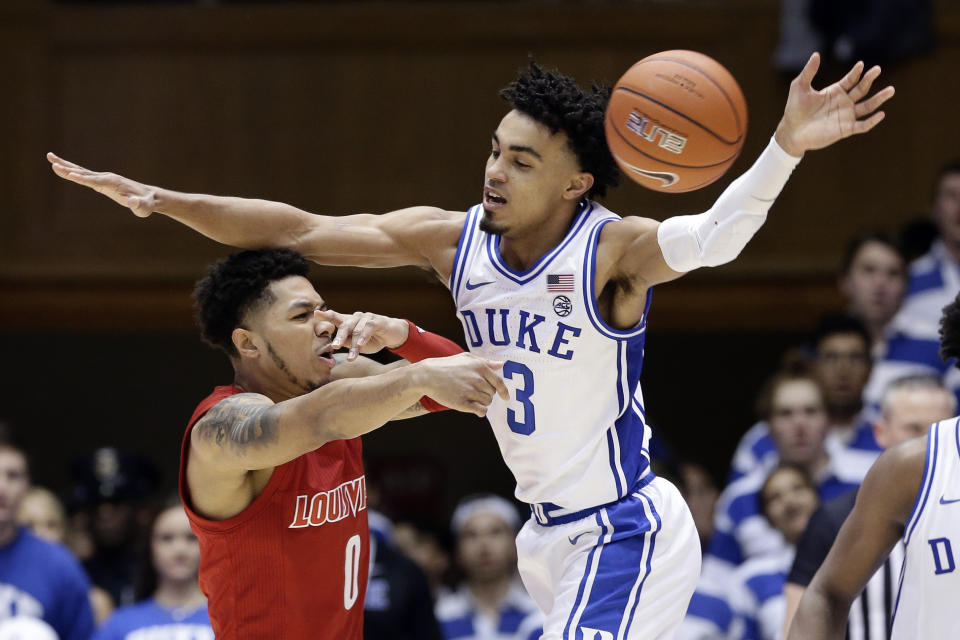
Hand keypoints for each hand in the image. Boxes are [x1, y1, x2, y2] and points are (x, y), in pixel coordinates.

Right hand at [47, 153, 156, 217]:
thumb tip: (132, 201)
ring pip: (82, 171)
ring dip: (66, 165)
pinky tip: (62, 167)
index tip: (71, 175)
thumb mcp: (144, 207)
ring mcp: (104, 178)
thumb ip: (139, 205)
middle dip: (69, 169)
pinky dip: (72, 170)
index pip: (96, 181)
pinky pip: (85, 175)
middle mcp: (107, 178)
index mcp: (114, 183)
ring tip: (50, 157)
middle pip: (85, 173)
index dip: (84, 179)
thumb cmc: (147, 204)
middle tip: (53, 163)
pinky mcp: (102, 181)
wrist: (150, 197)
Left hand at [318, 309, 408, 360]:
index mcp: (349, 322)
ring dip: (355, 345)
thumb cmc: (373, 339)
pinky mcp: (377, 321)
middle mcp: (356, 317)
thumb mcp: (357, 344)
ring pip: (357, 331)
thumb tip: (335, 344)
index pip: (336, 317)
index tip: (316, 313)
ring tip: (352, 357)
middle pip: (345, 325)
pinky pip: (369, 328)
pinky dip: (364, 336)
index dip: (326, 315)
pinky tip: (361, 344)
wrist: (393, 335)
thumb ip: (347, 342)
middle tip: (335, 346)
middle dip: (340, 336)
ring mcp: (367, 318)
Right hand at [416, 353, 507, 416]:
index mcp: (480, 367)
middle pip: (492, 394)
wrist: (427, 375)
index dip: (504, 391)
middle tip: (475, 392)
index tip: (506, 397)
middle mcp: (477, 379)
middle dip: (487, 394)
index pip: (499, 382)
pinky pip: (481, 411)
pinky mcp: (462, 403)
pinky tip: (475, 409)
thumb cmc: (447, 365)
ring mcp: (470, 391)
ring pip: (487, 402)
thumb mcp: (467, 358)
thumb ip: (485, 362)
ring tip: (471, 398)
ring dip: (482, 403)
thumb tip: (502, 364)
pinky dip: (480, 411)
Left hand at [774, 53, 894, 156]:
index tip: (861, 65)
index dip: (856, 72)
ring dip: (879, 98)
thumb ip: (809, 72)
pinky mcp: (845, 129)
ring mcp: (846, 116)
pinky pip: (862, 125)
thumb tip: (817, 54)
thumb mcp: (799, 87)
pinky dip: (872, 121)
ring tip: (891, 90)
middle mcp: (843, 102)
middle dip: (870, 79)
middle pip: (862, 89)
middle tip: (877, 70)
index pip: (851, 80)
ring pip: (867, 106)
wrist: (791, 132)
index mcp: (835, 91)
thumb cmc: (794, 110)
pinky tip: (881, 114)